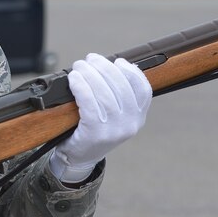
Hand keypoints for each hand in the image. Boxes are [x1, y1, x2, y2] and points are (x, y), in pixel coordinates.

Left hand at [50, 53, 151, 182]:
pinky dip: (81, 86)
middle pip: (121, 86)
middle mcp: (130, 124)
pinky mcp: (96, 133)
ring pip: (104, 93)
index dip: (132, 71)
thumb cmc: (93, 129)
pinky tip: (74, 79)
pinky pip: (89, 103)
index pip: (143, 90)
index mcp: (138, 118)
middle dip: (104, 67)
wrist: (79, 157)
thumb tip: (109, 65)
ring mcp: (114, 130)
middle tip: (90, 59)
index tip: (118, 61)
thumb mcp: (113, 115)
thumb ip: (116, 94)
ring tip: (79, 66)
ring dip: (90, 74)